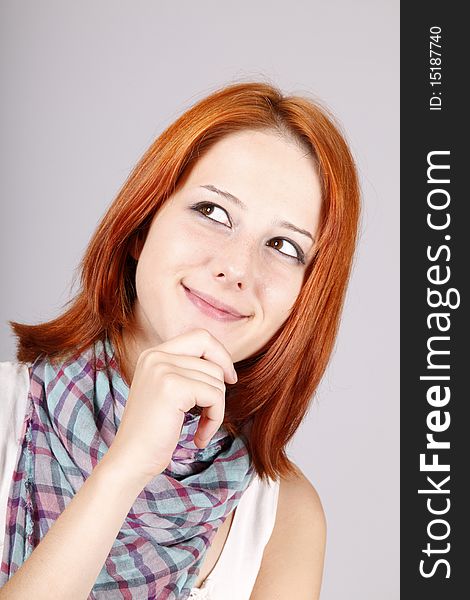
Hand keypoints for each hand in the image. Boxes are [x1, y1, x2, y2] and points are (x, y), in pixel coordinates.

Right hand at [106, 328, 237, 484]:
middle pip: (212, 360)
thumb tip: (224, 363)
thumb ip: (187, 371)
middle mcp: (156, 356)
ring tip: (200, 429)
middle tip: (214, 410)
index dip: (221, 355)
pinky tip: (199, 437)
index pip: (200, 336)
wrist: (130, 460)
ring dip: (215, 410)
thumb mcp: (168, 391)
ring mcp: (162, 369)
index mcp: (153, 354)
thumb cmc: (153, 433)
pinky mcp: (172, 387)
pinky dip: (214, 420)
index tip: (228, 378)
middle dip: (220, 387)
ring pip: (216, 380)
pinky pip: (215, 396)